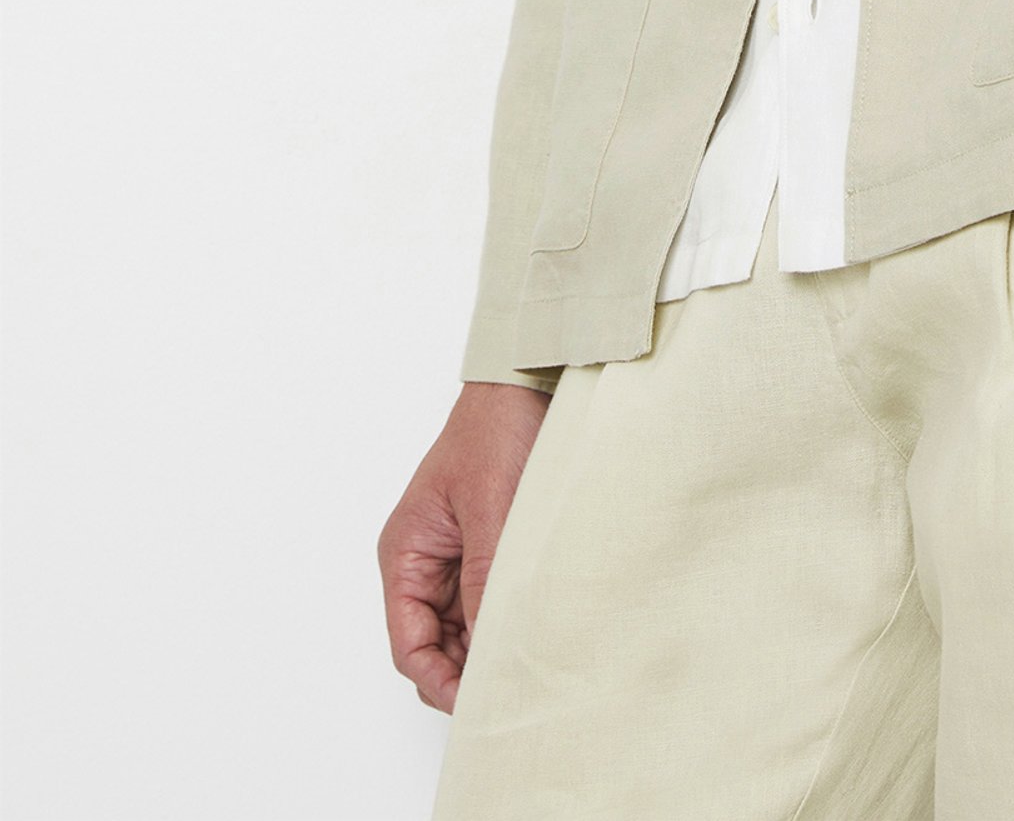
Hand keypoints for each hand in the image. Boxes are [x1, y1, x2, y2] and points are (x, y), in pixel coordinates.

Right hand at [379, 381, 550, 710]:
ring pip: (465, 628)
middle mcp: (426, 562)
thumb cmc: (496, 431)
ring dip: (490, 644)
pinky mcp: (489, 547)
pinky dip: (508, 617)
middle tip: (511, 686)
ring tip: (528, 659)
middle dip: (465, 670)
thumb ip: (486, 582)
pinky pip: (491, 600)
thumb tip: (490, 651)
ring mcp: (458, 557)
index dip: (439, 680)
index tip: (478, 700)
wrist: (528, 383)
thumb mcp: (490, 511)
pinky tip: (537, 625)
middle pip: (435, 645)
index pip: (409, 644)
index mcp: (406, 554)